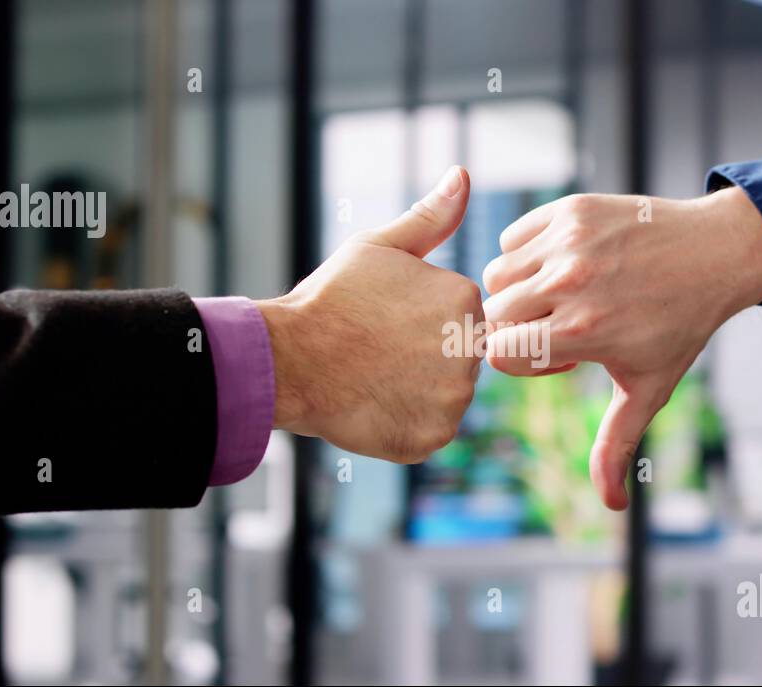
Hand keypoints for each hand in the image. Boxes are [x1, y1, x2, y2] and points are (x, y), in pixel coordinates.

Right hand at [257, 165, 483, 463]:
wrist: (290, 359)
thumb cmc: (331, 299)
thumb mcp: (379, 246)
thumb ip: (430, 218)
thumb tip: (461, 175)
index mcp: (465, 299)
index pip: (461, 316)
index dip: (420, 320)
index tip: (386, 322)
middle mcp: (471, 349)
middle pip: (458, 357)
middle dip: (425, 356)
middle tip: (379, 352)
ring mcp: (455, 397)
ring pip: (446, 395)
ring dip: (417, 391)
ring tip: (375, 377)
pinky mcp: (435, 436)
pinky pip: (429, 430)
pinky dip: (406, 423)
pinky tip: (375, 404)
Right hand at [482, 187, 761, 509]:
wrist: (716, 253)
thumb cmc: (679, 327)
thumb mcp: (647, 388)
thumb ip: (615, 445)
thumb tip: (609, 506)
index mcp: (584, 330)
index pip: (501, 356)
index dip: (524, 365)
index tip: (562, 358)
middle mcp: (570, 283)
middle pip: (492, 317)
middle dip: (516, 330)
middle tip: (561, 328)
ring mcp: (568, 241)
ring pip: (496, 275)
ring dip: (516, 291)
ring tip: (559, 297)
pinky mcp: (568, 208)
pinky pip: (512, 238)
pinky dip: (526, 254)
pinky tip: (562, 265)